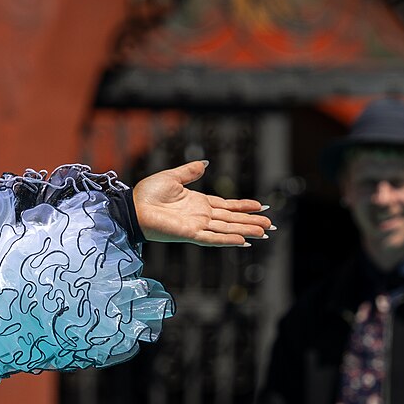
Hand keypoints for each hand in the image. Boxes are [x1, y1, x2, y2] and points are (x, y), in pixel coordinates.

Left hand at [132, 160, 273, 246]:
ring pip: (227, 228)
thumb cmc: (147, 194)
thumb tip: (205, 163)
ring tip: (264, 233)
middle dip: (252, 221)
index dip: (244, 206)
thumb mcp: (172, 177)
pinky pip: (212, 238)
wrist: (132, 206)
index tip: (261, 206)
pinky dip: (227, 239)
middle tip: (271, 225)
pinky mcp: (189, 234)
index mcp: (198, 203)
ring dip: (246, 231)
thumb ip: (190, 171)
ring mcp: (196, 226)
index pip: (227, 206)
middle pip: (232, 219)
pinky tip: (242, 241)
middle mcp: (200, 216)